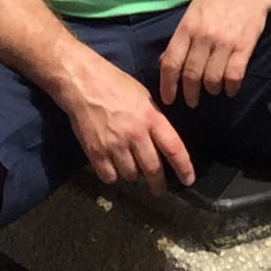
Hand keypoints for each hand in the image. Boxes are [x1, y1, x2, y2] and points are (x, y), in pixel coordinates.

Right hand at [62, 49, 194, 196]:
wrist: (82, 81)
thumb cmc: (113, 83)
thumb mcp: (142, 96)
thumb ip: (153, 119)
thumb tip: (160, 140)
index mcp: (150, 117)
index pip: (173, 147)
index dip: (183, 167)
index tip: (188, 180)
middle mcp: (135, 134)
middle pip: (153, 169)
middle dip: (158, 184)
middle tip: (159, 190)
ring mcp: (115, 144)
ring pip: (130, 175)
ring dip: (132, 175)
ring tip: (129, 166)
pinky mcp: (95, 152)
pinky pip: (109, 176)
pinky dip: (112, 175)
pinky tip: (111, 166)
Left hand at [159, 0, 270, 108]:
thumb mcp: (194, 10)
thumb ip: (181, 36)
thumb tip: (165, 60)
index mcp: (187, 26)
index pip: (171, 62)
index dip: (167, 85)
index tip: (169, 99)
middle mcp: (203, 36)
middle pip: (191, 75)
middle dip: (189, 94)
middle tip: (192, 102)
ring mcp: (224, 42)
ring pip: (212, 79)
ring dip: (211, 90)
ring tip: (212, 91)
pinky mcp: (244, 46)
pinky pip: (234, 76)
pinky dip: (231, 88)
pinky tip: (230, 89)